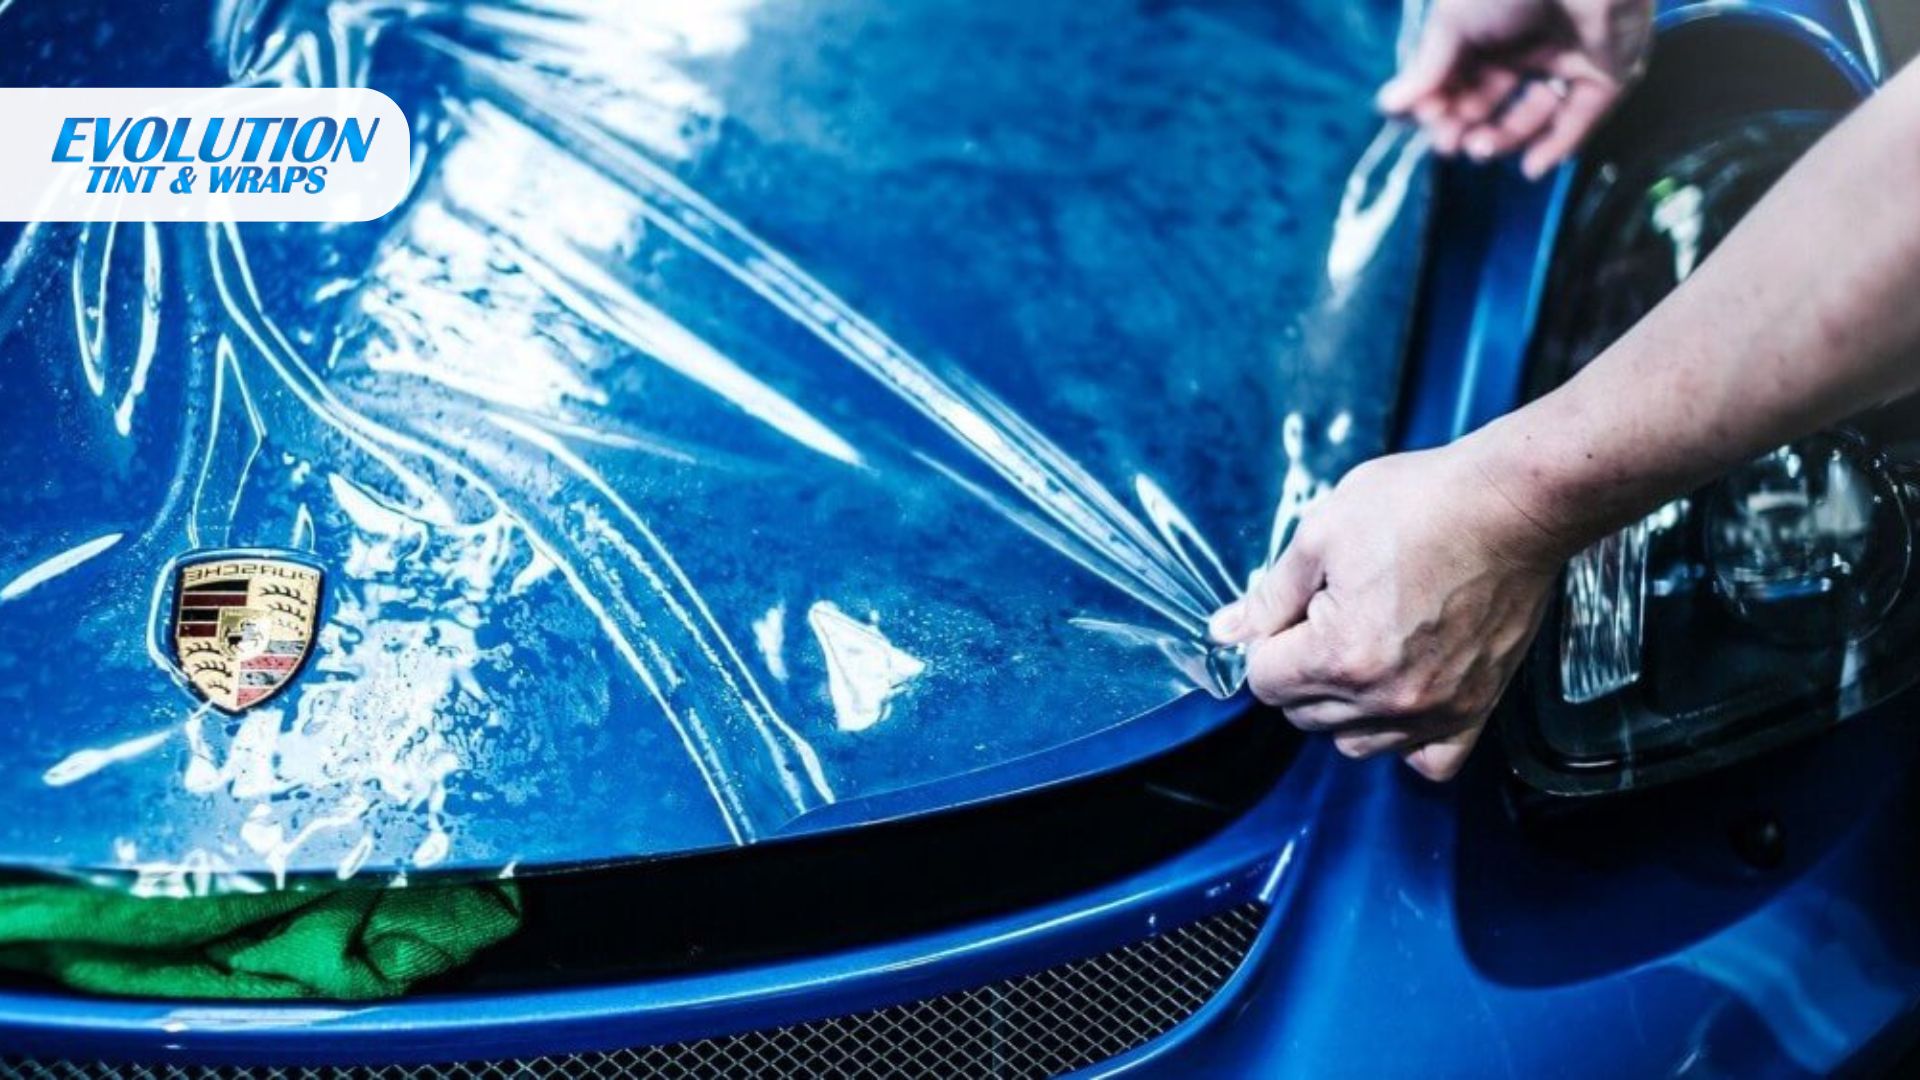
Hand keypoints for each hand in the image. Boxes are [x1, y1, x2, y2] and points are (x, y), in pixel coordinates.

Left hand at [1209, 444, 1568, 779]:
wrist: (1514, 504)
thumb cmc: (1419, 506)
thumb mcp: (1322, 533)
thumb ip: (1269, 595)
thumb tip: (1223, 633)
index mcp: (1341, 654)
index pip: (1264, 682)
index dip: (1267, 642)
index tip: (1295, 610)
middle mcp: (1387, 698)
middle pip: (1303, 716)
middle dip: (1300, 671)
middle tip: (1332, 617)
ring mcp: (1437, 710)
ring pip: (1356, 744)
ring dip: (1342, 708)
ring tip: (1364, 651)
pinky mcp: (1478, 708)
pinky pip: (1429, 761)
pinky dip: (1405, 740)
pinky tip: (1400, 698)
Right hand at [1379, 0, 1653, 177]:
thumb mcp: (1453, 21)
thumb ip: (1426, 68)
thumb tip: (1387, 107)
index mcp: (1485, 25)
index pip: (1457, 77)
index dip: (1439, 103)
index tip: (1426, 122)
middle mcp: (1525, 43)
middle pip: (1490, 102)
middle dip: (1466, 126)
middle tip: (1451, 144)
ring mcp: (1567, 59)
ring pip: (1532, 116)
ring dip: (1505, 139)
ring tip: (1484, 148)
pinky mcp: (1608, 73)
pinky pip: (1581, 119)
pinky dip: (1556, 147)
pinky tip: (1531, 166)